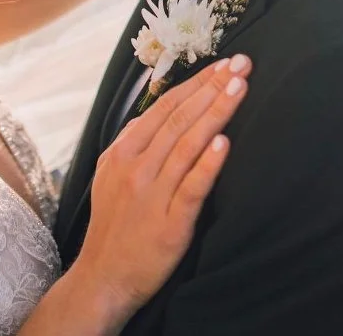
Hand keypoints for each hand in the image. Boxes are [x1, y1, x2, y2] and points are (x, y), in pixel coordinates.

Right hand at [71, 55, 251, 328]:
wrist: (102, 278)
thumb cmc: (113, 225)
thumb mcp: (111, 174)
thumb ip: (133, 142)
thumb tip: (157, 112)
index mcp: (124, 150)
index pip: (165, 106)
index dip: (196, 83)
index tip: (222, 64)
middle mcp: (137, 166)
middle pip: (179, 118)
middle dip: (211, 87)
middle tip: (240, 64)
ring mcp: (152, 194)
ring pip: (188, 144)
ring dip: (216, 112)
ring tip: (239, 88)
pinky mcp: (169, 224)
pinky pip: (191, 188)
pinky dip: (208, 164)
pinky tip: (225, 143)